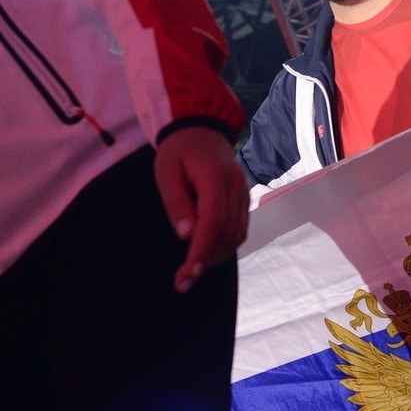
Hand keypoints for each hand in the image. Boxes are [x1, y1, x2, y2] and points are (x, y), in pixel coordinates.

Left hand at [154, 126, 248, 292]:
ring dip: (216, 256)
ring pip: (237, 235)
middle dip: (206, 261)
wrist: (201, 128)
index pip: (213, 222)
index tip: (186, 276)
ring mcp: (243, 193)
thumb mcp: (167, 172)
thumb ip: (177, 202)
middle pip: (227, 233)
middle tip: (183, 282)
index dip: (201, 253)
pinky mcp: (243, 199)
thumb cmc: (179, 151)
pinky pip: (240, 228)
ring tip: (192, 271)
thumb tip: (186, 236)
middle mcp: (236, 187)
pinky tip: (207, 254)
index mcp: (216, 178)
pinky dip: (225, 246)